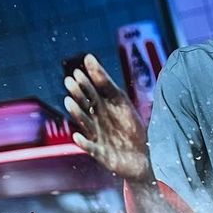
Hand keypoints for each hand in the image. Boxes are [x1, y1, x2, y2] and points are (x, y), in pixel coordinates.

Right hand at [63, 54, 151, 182]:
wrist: (143, 155)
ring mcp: (97, 136)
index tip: (79, 71)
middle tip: (70, 81)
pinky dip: (83, 143)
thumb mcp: (121, 101)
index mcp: (101, 107)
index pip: (91, 92)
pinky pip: (90, 148)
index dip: (85, 82)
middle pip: (86, 105)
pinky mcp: (100, 153)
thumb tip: (88, 57)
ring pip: (85, 124)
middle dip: (78, 94)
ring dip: (77, 114)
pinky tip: (77, 137)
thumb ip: (105, 82)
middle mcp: (96, 120)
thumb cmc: (131, 126)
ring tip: (69, 102)